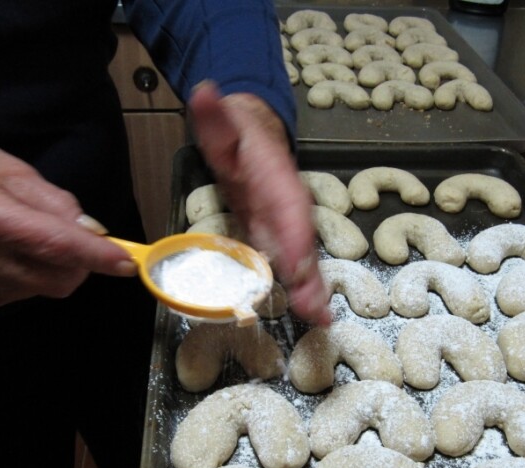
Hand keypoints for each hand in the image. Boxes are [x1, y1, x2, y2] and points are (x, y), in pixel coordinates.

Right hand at [0, 137, 136, 306]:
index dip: (96, 256)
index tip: (127, 263)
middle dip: (83, 261)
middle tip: (76, 235)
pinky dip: (41, 274)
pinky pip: (35, 291)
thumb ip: (59, 204)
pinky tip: (20, 252)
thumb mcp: (16, 171)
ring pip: (51, 287)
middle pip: (60, 277)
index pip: (55, 245)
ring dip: (61, 266)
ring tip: (35, 236)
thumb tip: (94, 232)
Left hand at [188, 81, 330, 325]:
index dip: (294, 239)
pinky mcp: (278, 238)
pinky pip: (293, 266)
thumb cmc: (239, 135)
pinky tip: (311, 313)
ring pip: (303, 260)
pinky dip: (303, 289)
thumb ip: (214, 116)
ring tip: (320, 318)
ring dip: (311, 290)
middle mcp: (289, 208)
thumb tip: (205, 93)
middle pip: (303, 244)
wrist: (256, 136)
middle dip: (309, 276)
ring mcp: (286, 226)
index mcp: (278, 182)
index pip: (291, 211)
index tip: (295, 265)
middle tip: (314, 308)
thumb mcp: (222, 124)